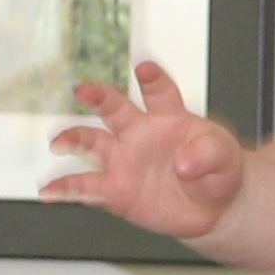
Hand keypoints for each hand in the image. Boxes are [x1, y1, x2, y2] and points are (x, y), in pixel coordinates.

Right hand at [44, 62, 247, 238]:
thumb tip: (184, 165)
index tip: (145, 69)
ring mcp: (123, 160)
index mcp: (169, 117)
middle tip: (84, 89)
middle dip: (98, 97)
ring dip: (72, 139)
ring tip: (58, 141)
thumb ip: (208, 155)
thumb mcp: (225, 158)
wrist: (212, 206)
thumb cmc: (217, 171)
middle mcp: (139, 134)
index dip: (153, 80)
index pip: (159, 92)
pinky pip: (85, 187)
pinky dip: (64, 189)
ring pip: (91, 143)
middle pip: (114, 109)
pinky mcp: (115, 190)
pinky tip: (48, 191)